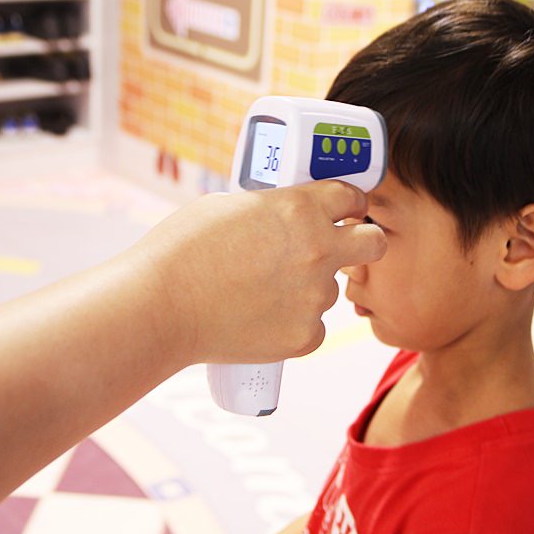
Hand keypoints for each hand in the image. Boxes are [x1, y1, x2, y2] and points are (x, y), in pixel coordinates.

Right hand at [136, 180, 386, 364]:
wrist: (160, 307)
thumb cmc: (181, 249)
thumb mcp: (228, 206)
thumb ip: (268, 209)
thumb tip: (280, 216)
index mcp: (300, 208)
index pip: (351, 196)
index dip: (348, 203)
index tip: (343, 210)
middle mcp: (319, 250)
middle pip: (373, 243)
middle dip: (363, 242)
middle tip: (337, 248)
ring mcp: (314, 297)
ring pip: (330, 289)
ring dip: (310, 288)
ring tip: (261, 291)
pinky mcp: (304, 337)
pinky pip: (313, 327)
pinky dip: (294, 324)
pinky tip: (259, 319)